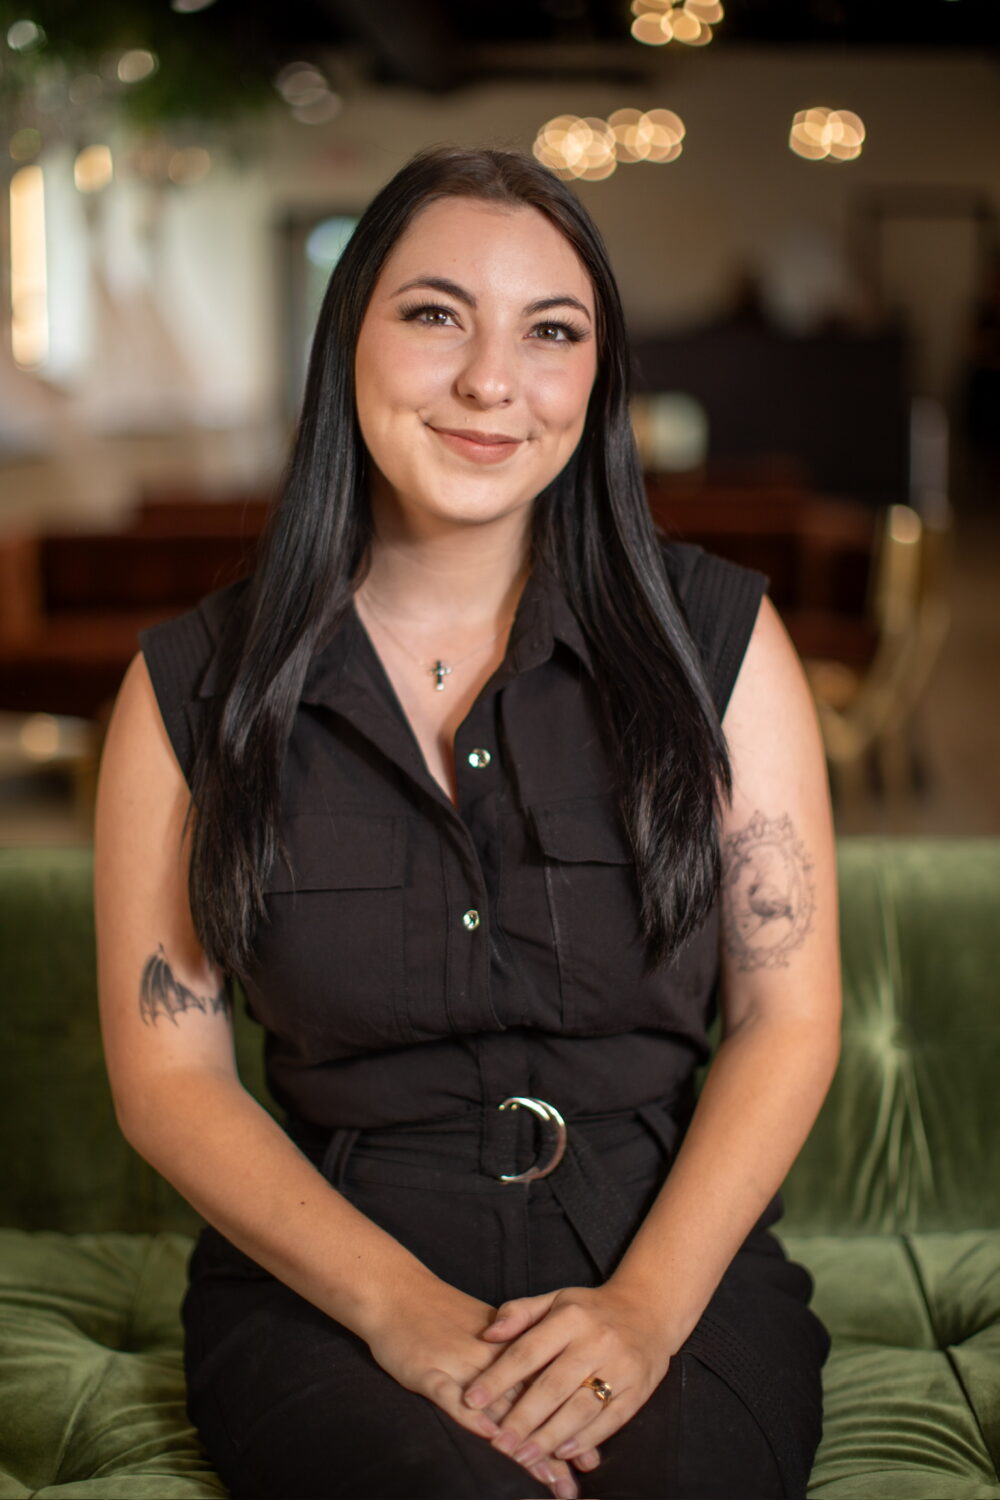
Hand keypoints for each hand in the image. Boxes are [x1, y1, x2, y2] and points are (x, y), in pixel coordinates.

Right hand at [362, 1273, 588, 1497]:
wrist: (396, 1291)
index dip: (566, 1424)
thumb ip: (511, 1364)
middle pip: (527, 1403)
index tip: (589, 1461)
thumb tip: (544, 1399)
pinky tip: (490, 1435)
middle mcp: (488, 1357)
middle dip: (551, 1446)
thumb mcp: (483, 1334)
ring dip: (523, 1443)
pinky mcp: (428, 1371)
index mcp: (506, 1347)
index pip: (543, 1388)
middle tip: (571, 1484)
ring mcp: (458, 1364)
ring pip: (497, 1408)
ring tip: (547, 1476)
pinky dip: (471, 1415)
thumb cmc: (440, 1315)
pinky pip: (452, 1396)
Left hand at [461, 1282, 671, 1473]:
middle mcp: (596, 1341)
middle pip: (553, 1385)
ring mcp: (621, 1367)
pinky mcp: (639, 1390)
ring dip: (549, 1436)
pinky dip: (584, 1439)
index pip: (528, 1350)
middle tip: (498, 1443)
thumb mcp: (555, 1300)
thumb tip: (487, 1334)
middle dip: (522, 1418)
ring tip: (523, 1457)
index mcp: (571, 1316)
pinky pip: (609, 1420)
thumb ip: (519, 1313)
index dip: (498, 1377)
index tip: (472, 1400)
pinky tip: (561, 1452)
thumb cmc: (591, 1310)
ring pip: (580, 1408)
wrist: (650, 1310)